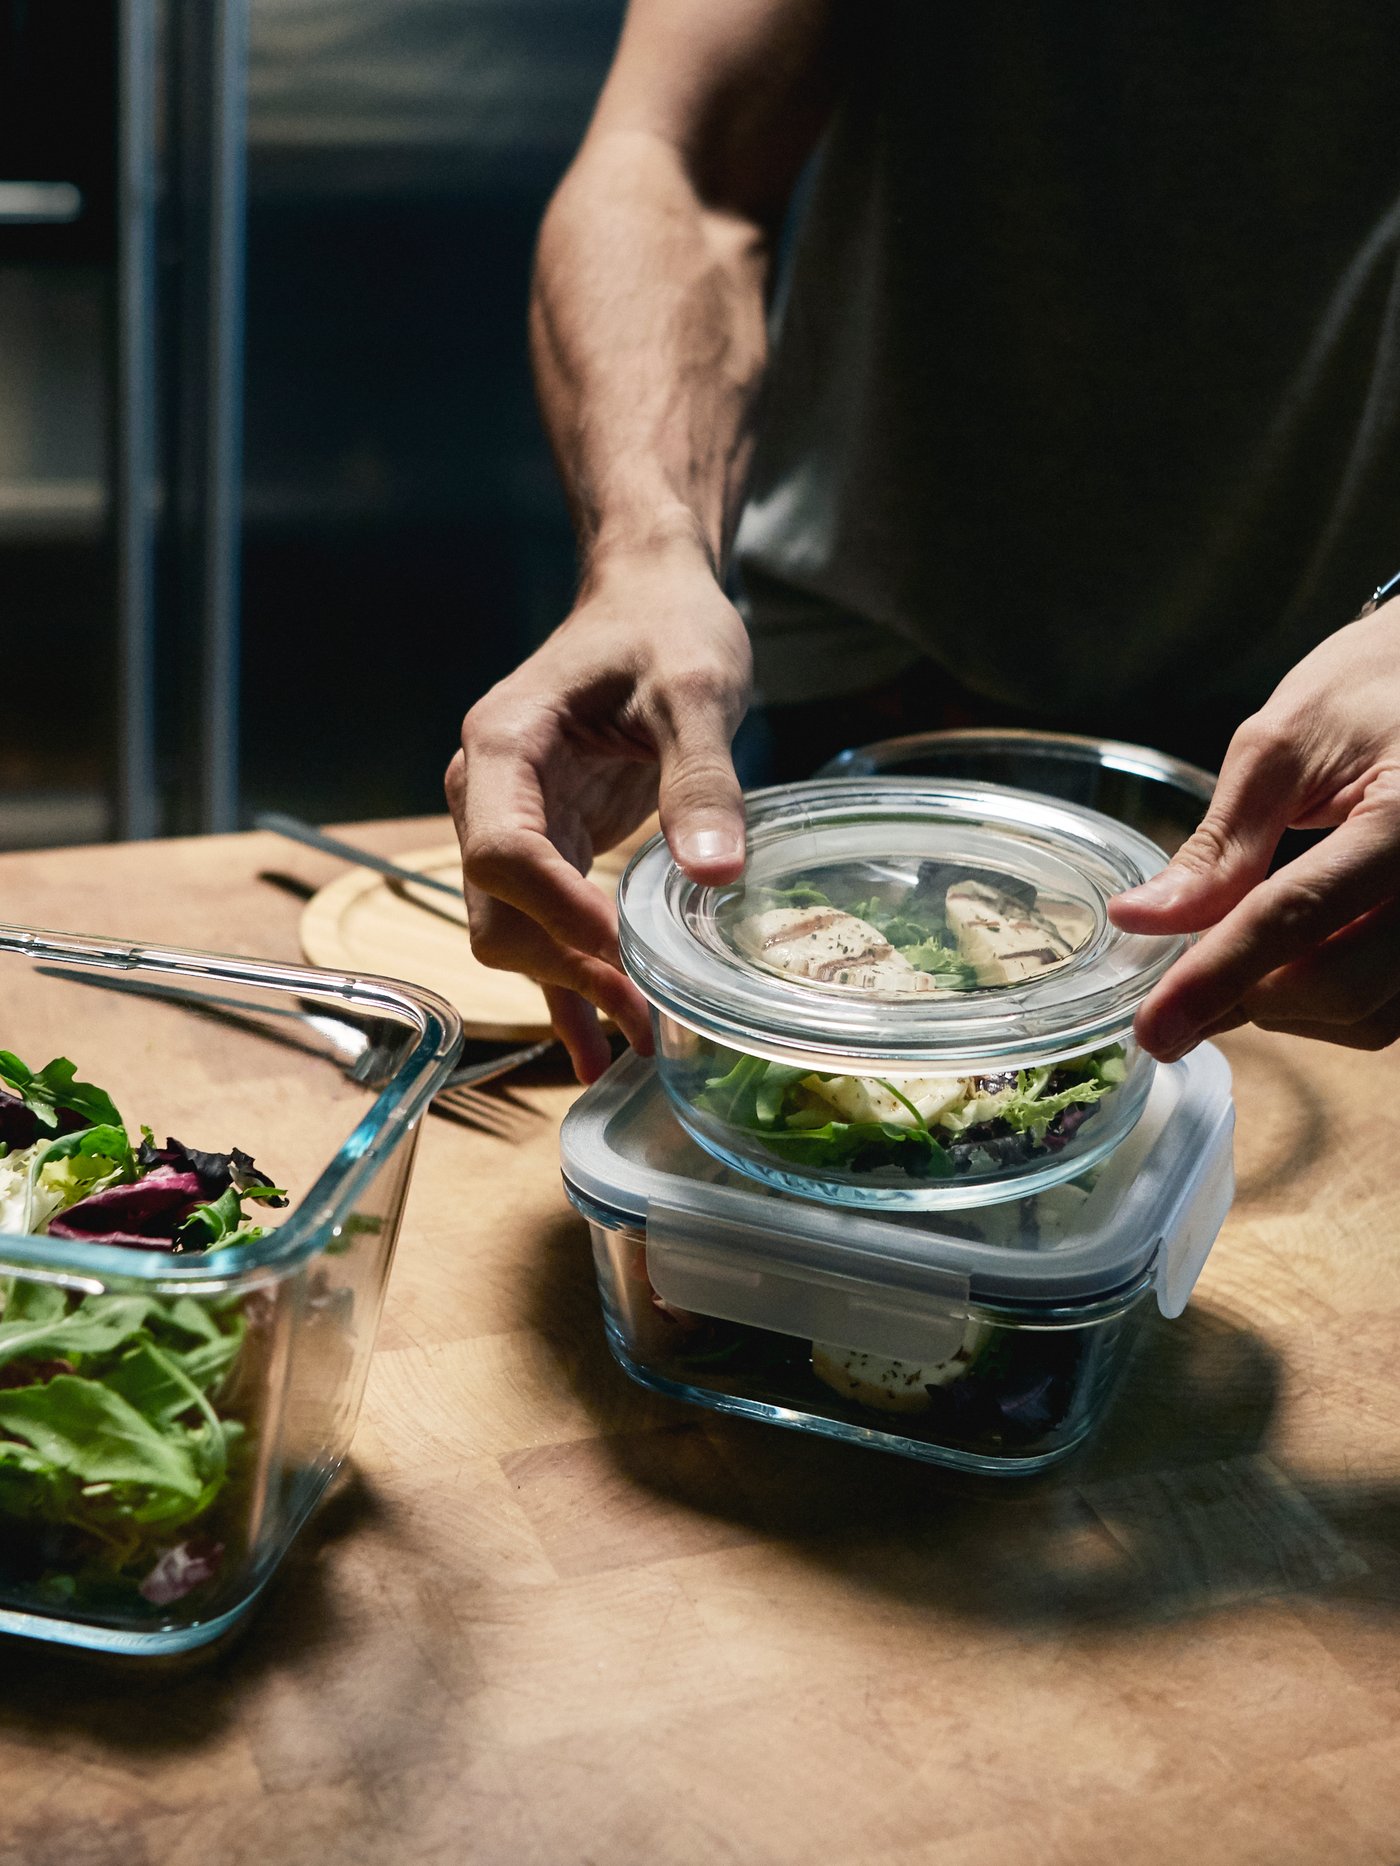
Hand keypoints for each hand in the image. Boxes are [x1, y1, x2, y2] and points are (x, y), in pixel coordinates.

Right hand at [446, 547, 751, 1081]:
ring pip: (515, 931)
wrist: (649, 596)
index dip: (559, 912)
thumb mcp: (695, 691)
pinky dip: (570, 984)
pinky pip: (545, 928)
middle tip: (649, 1012)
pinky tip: (601, 1043)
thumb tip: (716, 875)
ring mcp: (513, 822)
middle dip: (566, 965)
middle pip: (498, 908)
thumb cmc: (665, 626)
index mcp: (504, 747)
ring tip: (638, 1044)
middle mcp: (488, 793)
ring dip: (570, 987)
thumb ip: (700, 781)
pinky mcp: (549, 845)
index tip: (624, 951)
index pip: (505, 851)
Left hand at [1110, 599, 1399, 1058]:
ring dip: (1287, 1007)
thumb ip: (1219, 845)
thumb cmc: (1370, 690)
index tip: (1153, 1028)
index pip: (1298, 917)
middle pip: (1338, 987)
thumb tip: (1140, 919)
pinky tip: (1290, 960)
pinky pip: (1390, 1010)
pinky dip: (1327, 1003)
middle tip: (1181, 983)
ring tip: (1240, 953)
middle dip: (1247, 996)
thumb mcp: (1283, 746)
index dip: (1213, 978)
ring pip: (1367, 1016)